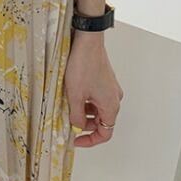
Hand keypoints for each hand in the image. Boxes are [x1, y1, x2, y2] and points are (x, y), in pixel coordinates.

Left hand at [64, 30, 123, 147]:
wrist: (88, 40)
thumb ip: (76, 116)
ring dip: (83, 111)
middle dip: (84, 124)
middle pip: (101, 121)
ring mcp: (110, 88)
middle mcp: (114, 98)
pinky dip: (85, 100)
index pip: (105, 133)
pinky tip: (72, 93)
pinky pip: (96, 96)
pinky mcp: (104, 78)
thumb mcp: (75, 96)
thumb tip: (76, 127)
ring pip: (97, 108)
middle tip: (68, 122)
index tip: (76, 140)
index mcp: (111, 106)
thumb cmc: (83, 65)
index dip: (90, 140)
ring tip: (67, 105)